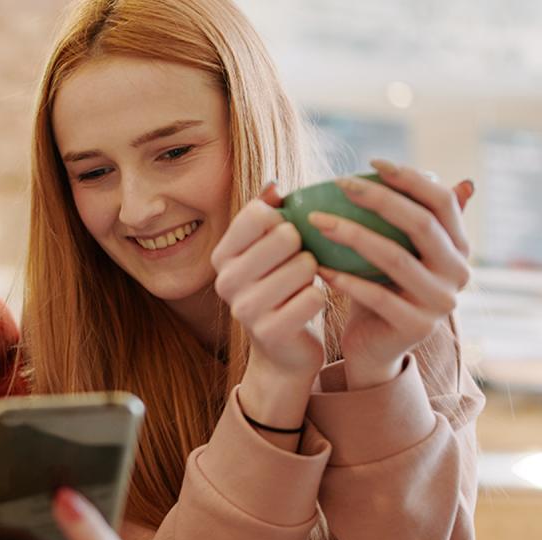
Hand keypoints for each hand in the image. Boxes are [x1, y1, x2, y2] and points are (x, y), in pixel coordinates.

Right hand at [211, 183, 326, 439]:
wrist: (283, 352)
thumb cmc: (280, 289)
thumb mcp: (267, 252)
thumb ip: (268, 215)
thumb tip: (275, 185)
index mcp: (222, 255)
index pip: (258, 213)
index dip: (284, 219)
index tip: (287, 237)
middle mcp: (226, 280)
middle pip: (285, 236)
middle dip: (304, 247)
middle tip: (300, 264)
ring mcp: (245, 308)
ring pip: (303, 265)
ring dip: (315, 273)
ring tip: (304, 284)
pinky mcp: (270, 331)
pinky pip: (314, 296)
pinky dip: (320, 297)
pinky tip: (309, 306)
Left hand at [310, 160, 472, 387]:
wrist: (374, 345)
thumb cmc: (381, 285)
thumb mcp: (396, 248)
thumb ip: (407, 216)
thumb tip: (428, 173)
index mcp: (459, 247)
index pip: (443, 202)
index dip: (411, 178)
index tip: (372, 162)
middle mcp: (459, 273)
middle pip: (421, 224)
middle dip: (379, 198)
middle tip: (340, 184)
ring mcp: (440, 302)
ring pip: (395, 258)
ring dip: (352, 234)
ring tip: (317, 220)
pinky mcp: (416, 327)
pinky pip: (376, 296)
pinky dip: (345, 279)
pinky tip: (318, 265)